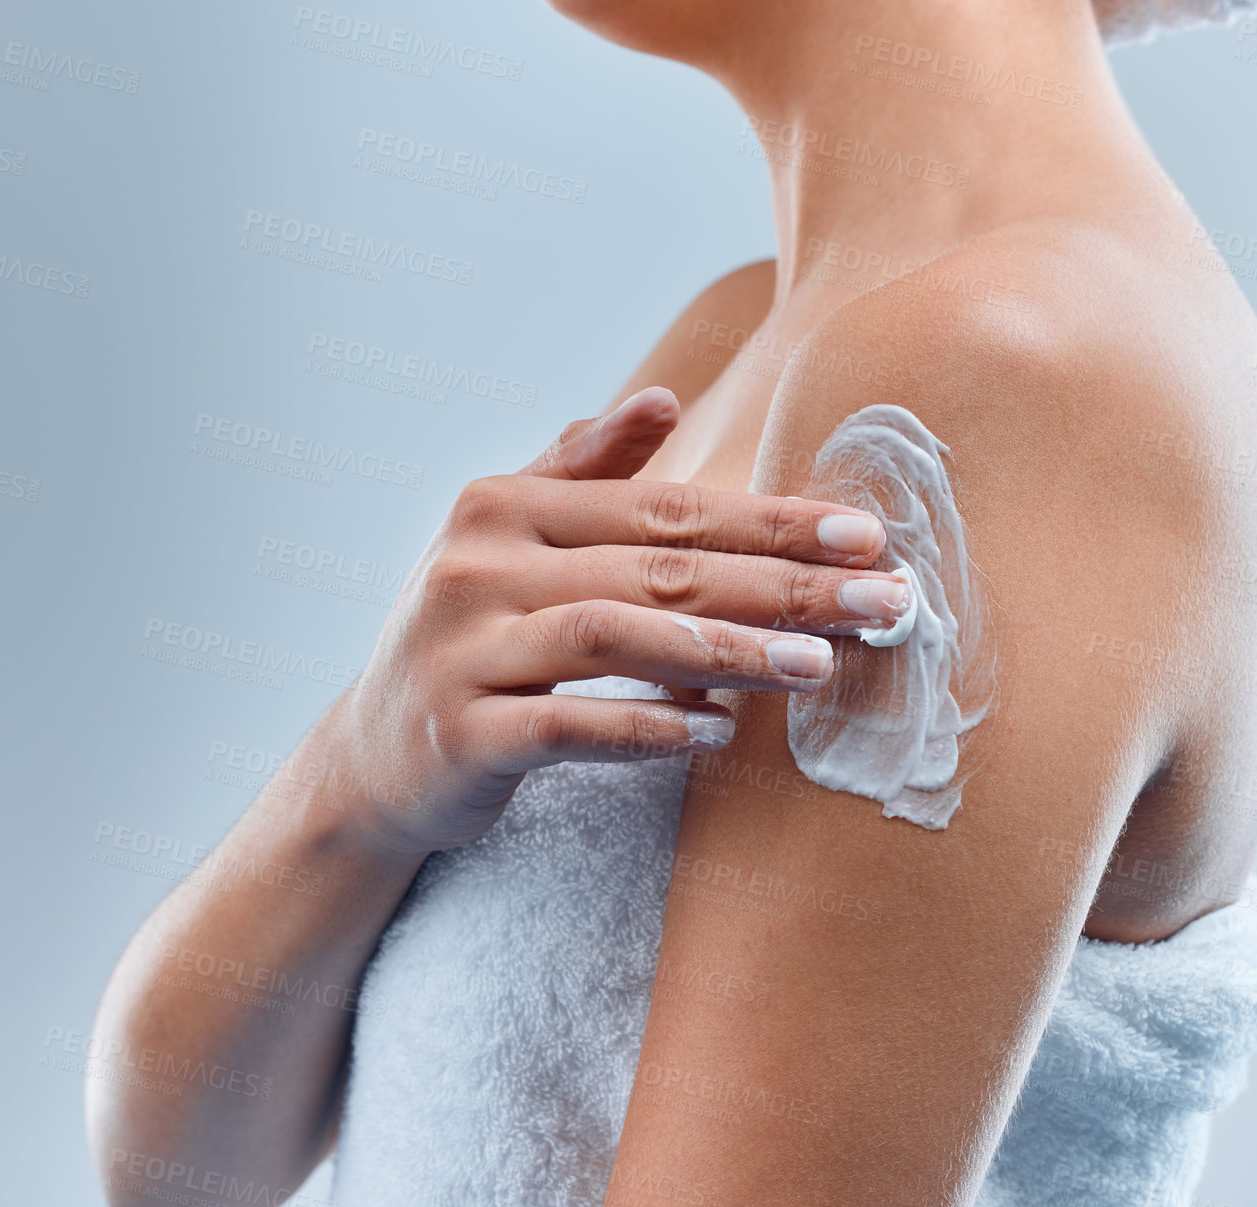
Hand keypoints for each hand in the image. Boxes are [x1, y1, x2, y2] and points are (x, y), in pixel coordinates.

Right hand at [324, 387, 910, 856]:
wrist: (374, 756)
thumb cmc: (471, 637)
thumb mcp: (509, 541)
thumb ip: (580, 470)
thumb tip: (660, 400)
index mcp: (505, 506)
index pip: (665, 509)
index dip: (772, 521)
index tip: (867, 536)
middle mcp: (478, 564)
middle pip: (656, 568)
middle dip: (781, 585)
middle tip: (882, 603)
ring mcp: (464, 648)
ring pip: (615, 636)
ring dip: (728, 653)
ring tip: (818, 667)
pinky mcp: (462, 732)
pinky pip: (567, 726)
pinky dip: (645, 727)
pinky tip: (715, 733)